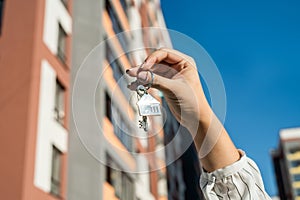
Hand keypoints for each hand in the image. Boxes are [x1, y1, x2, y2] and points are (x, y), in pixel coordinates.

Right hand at [127, 48, 238, 171]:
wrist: (196, 119)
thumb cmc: (192, 102)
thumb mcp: (174, 89)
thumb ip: (157, 80)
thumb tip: (139, 74)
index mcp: (185, 62)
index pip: (164, 53)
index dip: (152, 58)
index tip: (143, 67)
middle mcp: (178, 66)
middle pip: (156, 62)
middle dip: (144, 68)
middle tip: (131, 72)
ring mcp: (171, 75)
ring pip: (152, 71)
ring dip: (142, 75)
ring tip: (130, 80)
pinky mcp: (166, 85)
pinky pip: (152, 80)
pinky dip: (144, 83)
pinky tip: (134, 86)